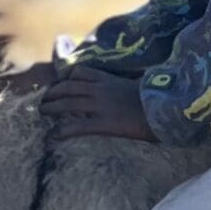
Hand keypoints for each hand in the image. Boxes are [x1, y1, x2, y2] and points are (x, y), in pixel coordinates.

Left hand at [28, 66, 155, 142]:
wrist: (168, 109)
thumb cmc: (159, 100)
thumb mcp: (140, 87)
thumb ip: (128, 86)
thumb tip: (129, 89)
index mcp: (110, 79)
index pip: (81, 71)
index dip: (66, 77)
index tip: (59, 83)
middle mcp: (101, 89)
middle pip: (68, 87)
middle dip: (52, 93)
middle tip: (43, 100)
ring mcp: (101, 106)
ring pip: (67, 103)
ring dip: (51, 108)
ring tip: (42, 113)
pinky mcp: (104, 123)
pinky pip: (77, 126)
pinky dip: (61, 131)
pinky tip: (52, 137)